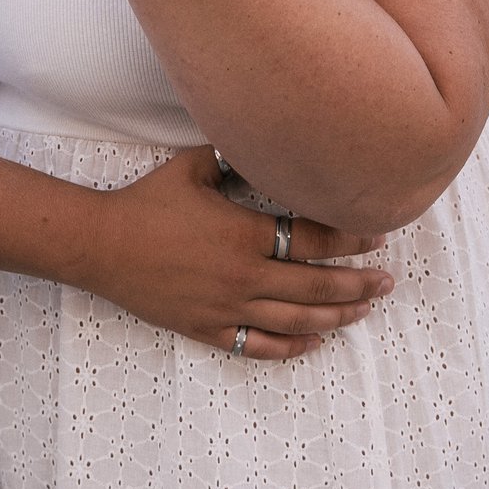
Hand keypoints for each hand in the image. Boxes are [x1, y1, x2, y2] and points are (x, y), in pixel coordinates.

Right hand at [75, 145, 391, 361]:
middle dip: (357, 283)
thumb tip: (267, 141)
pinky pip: (256, 346)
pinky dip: (289, 347)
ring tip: (364, 311)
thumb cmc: (147, 201)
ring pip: (295, 320)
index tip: (377, 236)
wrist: (101, 245)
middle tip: (388, 281)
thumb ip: (237, 156)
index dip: (349, 237)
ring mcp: (226, 307)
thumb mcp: (195, 166)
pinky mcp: (206, 328)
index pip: (312, 238)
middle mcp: (243, 276)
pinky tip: (314, 343)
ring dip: (335, 316)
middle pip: (315, 285)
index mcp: (245, 234)